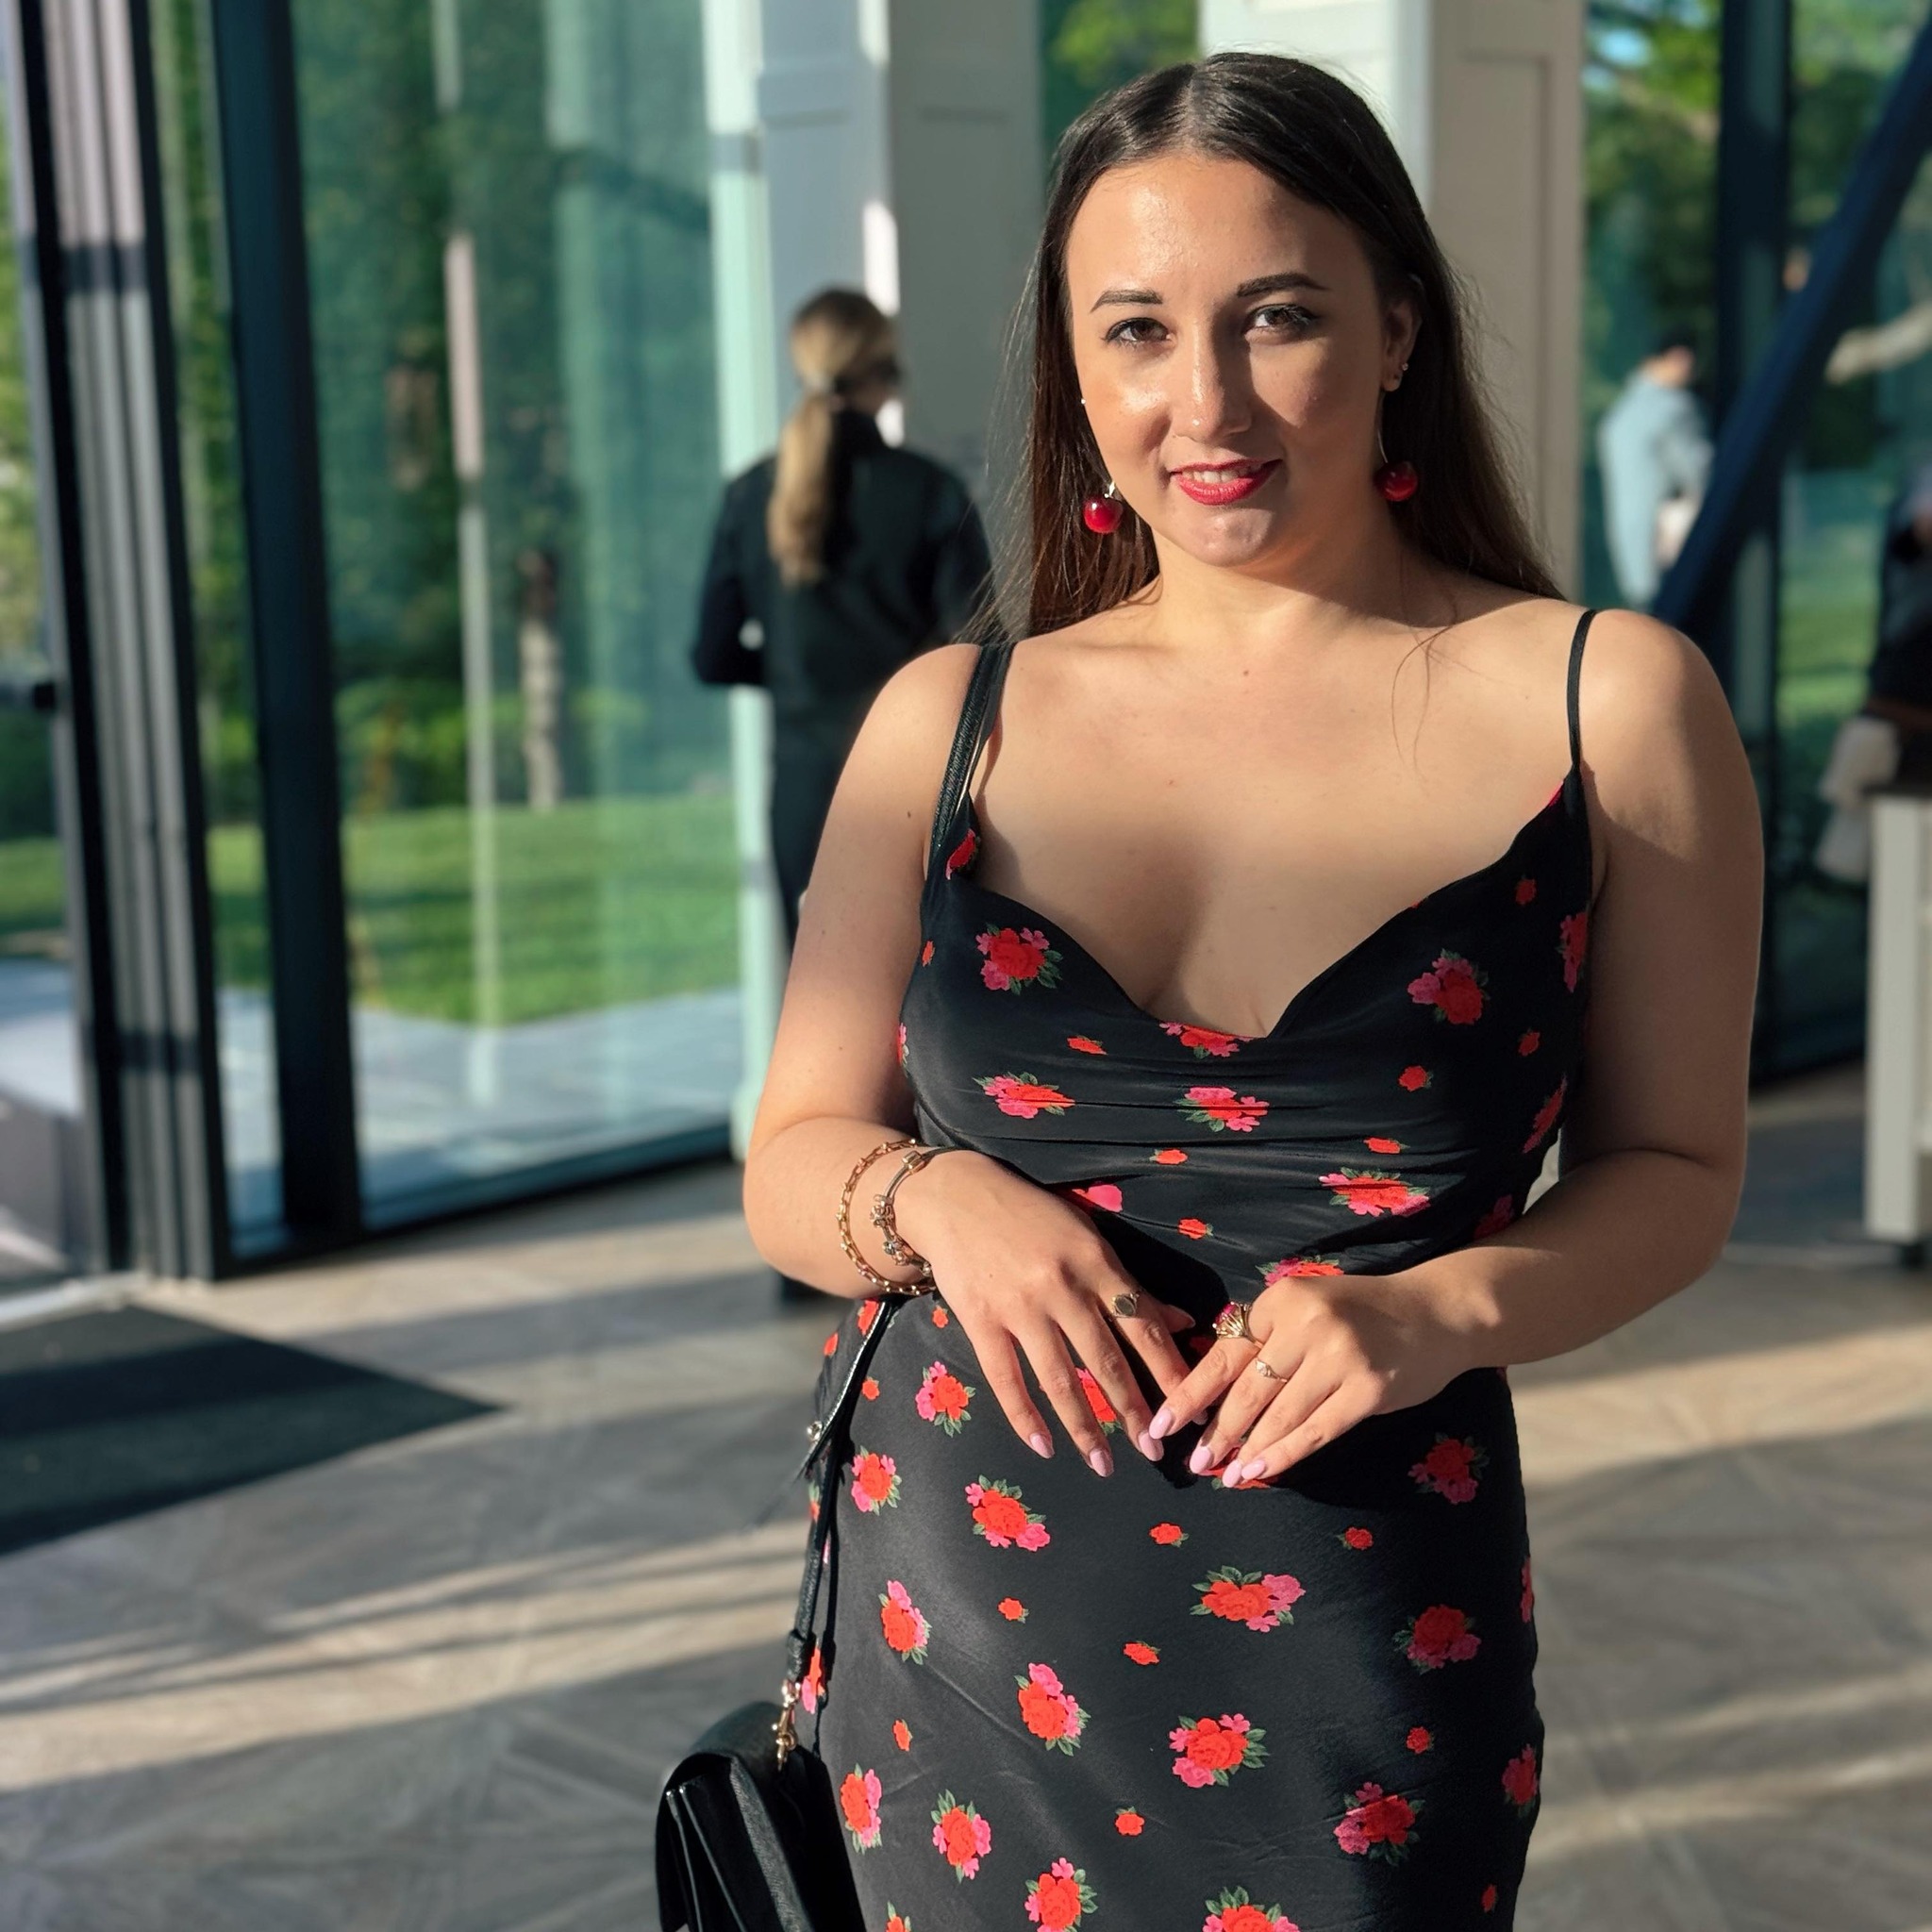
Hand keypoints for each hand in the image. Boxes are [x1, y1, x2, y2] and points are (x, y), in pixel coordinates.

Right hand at [893, 1149, 1194, 1471]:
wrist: (954, 1196)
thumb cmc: (1030, 1215)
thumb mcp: (1087, 1237)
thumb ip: (1131, 1285)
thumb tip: (1183, 1324)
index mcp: (1096, 1262)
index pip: (1144, 1328)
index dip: (1171, 1372)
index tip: (1194, 1408)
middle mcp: (1062, 1287)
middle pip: (1106, 1361)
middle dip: (1135, 1411)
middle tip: (1155, 1451)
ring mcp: (1019, 1307)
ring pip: (1060, 1379)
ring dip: (1085, 1428)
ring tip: (1104, 1464)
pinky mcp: (980, 1321)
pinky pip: (1006, 1379)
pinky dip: (1024, 1416)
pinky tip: (1043, 1446)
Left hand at [1146, 1269, 1478, 1484]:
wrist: (1436, 1313)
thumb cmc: (1363, 1313)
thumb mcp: (1308, 1307)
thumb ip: (1268, 1338)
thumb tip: (1215, 1389)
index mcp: (1283, 1299)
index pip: (1227, 1353)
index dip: (1194, 1392)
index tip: (1167, 1422)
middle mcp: (1308, 1325)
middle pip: (1248, 1390)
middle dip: (1218, 1431)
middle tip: (1196, 1461)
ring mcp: (1340, 1358)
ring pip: (1280, 1416)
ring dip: (1249, 1451)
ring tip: (1226, 1475)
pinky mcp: (1367, 1392)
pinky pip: (1316, 1432)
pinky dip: (1285, 1455)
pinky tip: (1263, 1472)